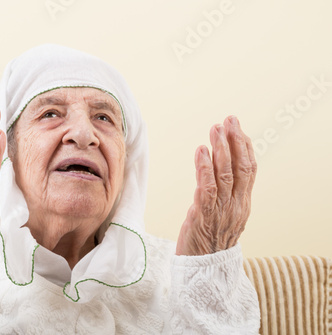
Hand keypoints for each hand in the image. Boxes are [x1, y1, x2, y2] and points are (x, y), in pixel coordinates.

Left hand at [176, 116, 256, 255]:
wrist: (203, 270)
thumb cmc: (209, 241)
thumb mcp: (223, 216)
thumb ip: (224, 195)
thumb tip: (216, 172)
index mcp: (242, 204)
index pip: (250, 171)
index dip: (245, 148)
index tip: (238, 129)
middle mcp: (236, 205)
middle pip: (242, 168)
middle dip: (236, 141)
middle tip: (229, 120)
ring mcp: (222, 210)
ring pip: (226, 174)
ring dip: (221, 149)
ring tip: (215, 129)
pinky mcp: (204, 215)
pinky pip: (207, 187)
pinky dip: (205, 168)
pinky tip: (201, 151)